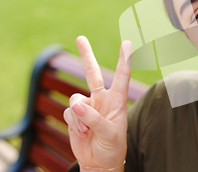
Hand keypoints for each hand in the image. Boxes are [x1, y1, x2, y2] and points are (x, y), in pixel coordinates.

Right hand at [63, 36, 131, 170]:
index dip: (124, 60)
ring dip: (79, 116)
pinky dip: (74, 123)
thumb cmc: (112, 147)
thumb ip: (94, 118)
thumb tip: (77, 104)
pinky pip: (70, 112)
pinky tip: (82, 133)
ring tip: (87, 130)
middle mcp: (102, 99)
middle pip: (92, 73)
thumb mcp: (109, 133)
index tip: (127, 43)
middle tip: (80, 38)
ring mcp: (87, 106)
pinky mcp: (75, 115)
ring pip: (76, 99)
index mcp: (117, 100)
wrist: (98, 162)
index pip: (121, 77)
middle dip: (86, 56)